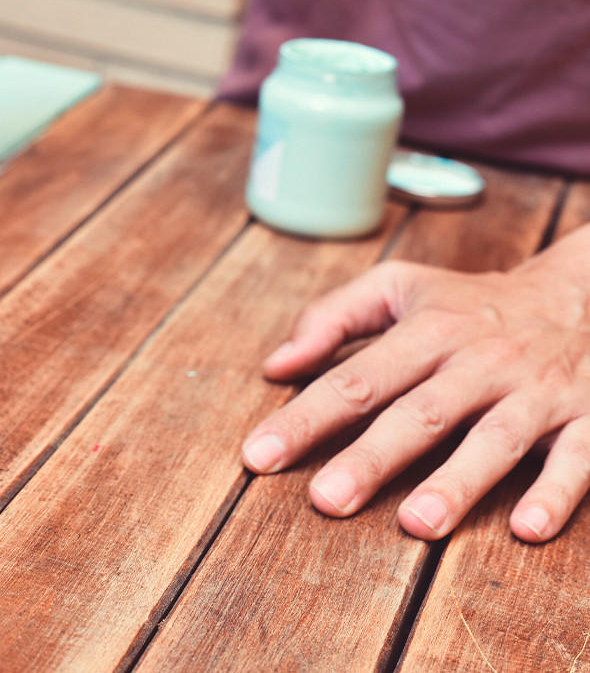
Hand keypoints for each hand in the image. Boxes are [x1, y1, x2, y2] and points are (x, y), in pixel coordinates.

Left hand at [242, 231, 589, 542]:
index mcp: (428, 332)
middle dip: (372, 458)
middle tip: (326, 500)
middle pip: (420, 414)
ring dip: (457, 482)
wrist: (589, 291)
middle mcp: (480, 362)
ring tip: (416, 524)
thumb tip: (274, 365)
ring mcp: (537, 391)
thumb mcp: (401, 287)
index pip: (356, 380)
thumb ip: (332, 319)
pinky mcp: (589, 418)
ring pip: (494, 439)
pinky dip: (555, 492)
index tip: (259, 455)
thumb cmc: (472, 302)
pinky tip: (528, 528)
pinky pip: (578, 458)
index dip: (305, 418)